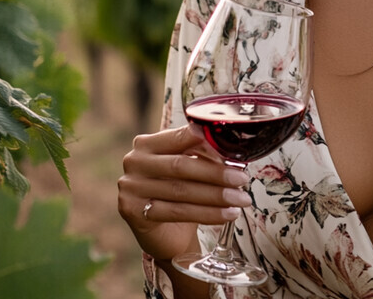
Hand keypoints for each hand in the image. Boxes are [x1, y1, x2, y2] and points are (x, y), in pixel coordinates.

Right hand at [118, 123, 251, 261]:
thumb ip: (200, 153)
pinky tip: (228, 214)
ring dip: (216, 195)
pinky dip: (208, 213)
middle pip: (181, 166)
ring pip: (181, 191)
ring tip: (241, 199)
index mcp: (146, 143)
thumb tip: (230, 148)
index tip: (233, 149)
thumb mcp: (187, 167)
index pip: (180, 137)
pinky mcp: (133, 211)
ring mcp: (130, 187)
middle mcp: (134, 162)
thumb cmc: (178, 192)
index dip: (207, 142)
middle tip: (242, 178)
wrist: (165, 234)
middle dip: (216, 173)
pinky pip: (177, 212)